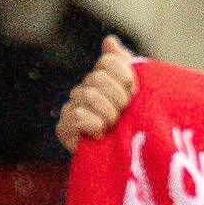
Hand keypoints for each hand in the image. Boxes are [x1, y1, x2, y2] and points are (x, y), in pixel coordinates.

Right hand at [55, 36, 138, 153]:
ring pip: (88, 95)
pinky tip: (99, 136)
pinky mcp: (64, 128)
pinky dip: (92, 125)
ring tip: (113, 128)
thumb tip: (108, 40)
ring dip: (107, 115)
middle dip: (118, 100)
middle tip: (123, 116)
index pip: (109, 62)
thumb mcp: (139, 95)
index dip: (126, 78)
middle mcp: (84, 89)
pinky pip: (76, 115)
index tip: (134, 96)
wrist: (130, 163)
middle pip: (97, 77)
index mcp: (103, 78)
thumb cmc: (137, 129)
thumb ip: (127, 65)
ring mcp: (71, 107)